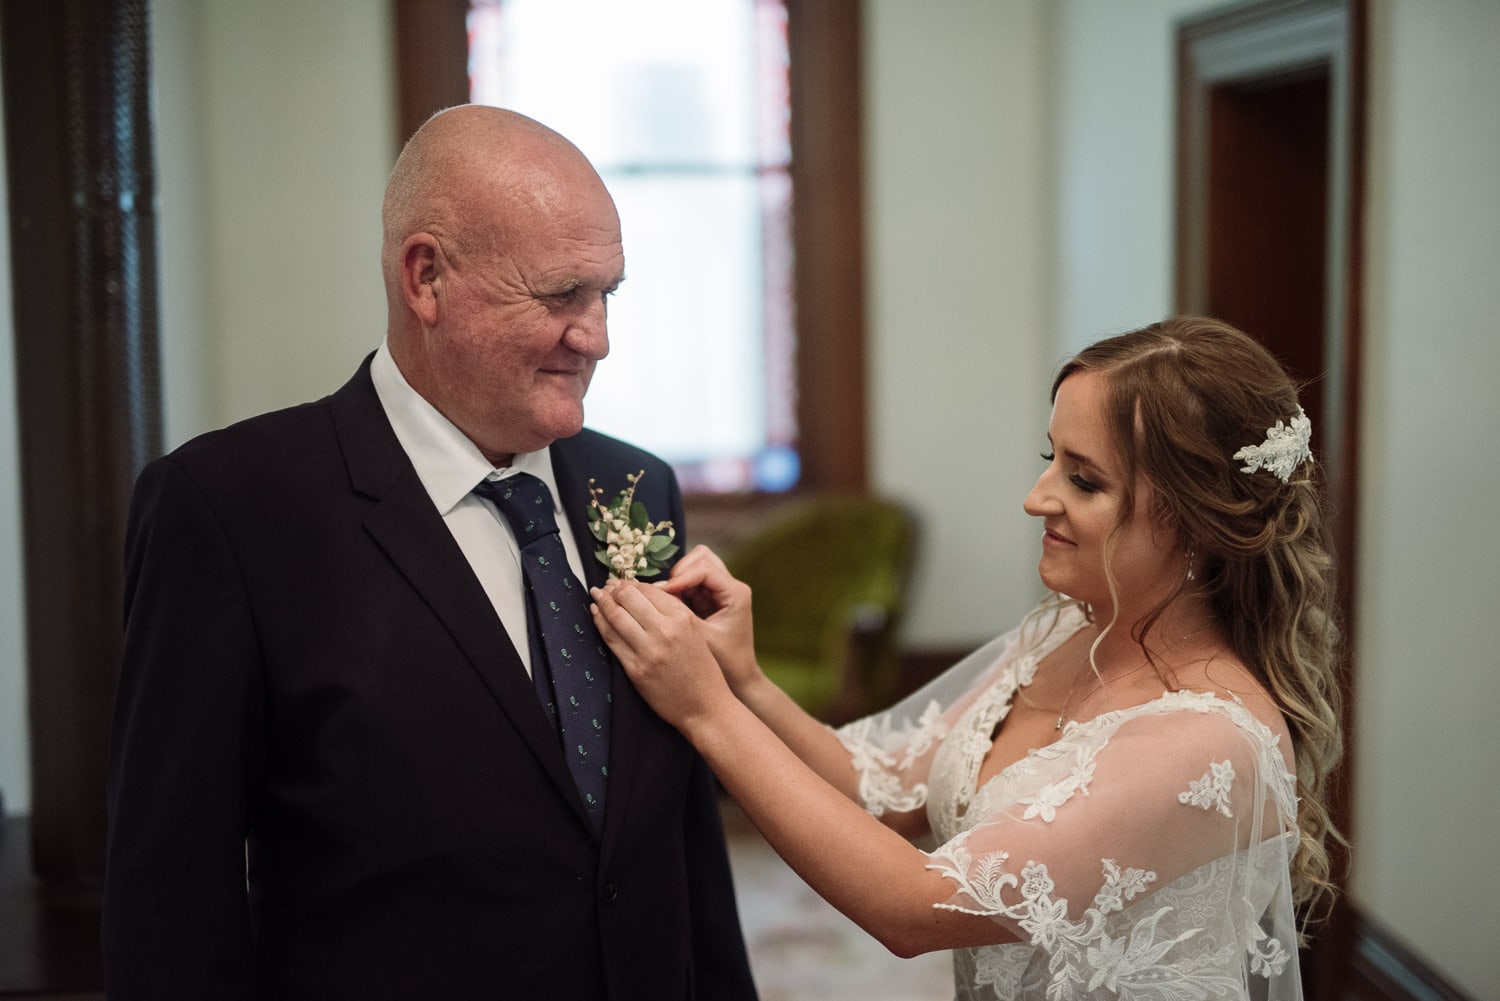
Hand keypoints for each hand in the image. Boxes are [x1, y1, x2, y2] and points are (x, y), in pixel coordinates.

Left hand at [591, 578, 733, 731]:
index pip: (649, 590)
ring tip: (597, 596)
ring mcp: (649, 652)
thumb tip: (644, 593)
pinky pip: (611, 641)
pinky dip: (600, 625)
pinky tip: (596, 616)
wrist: (706, 707)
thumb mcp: (696, 634)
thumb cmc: (703, 671)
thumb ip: (674, 613)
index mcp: (683, 619)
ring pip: (616, 617)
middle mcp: (666, 631)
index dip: (631, 583)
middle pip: (629, 599)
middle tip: (606, 586)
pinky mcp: (636, 670)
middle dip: (614, 589)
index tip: (622, 581)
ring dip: (602, 603)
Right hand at [656, 545, 761, 693]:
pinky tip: (664, 606)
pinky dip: (675, 589)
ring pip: (692, 567)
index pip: (703, 568)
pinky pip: (688, 582)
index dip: (679, 578)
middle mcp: (730, 587)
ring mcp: (720, 591)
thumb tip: (653, 593)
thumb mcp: (702, 640)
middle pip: (699, 558)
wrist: (740, 681)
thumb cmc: (725, 664)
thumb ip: (681, 616)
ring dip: (675, 580)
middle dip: (677, 573)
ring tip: (663, 600)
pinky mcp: (709, 599)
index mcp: (736, 593)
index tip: (660, 593)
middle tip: (660, 593)